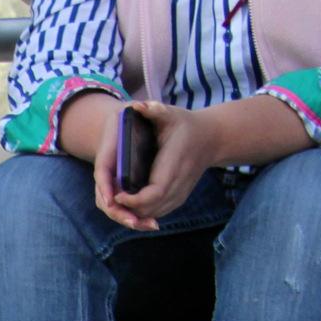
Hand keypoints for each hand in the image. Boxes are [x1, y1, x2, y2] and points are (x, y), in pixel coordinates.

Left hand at [98, 100, 216, 229]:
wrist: (211, 138)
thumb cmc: (187, 124)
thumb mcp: (171, 114)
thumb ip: (155, 110)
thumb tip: (138, 106)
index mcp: (174, 165)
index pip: (155, 193)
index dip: (134, 200)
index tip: (117, 195)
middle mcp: (179, 183)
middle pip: (151, 208)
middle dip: (128, 210)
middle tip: (109, 200)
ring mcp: (180, 193)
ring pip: (154, 213)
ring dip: (134, 214)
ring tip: (116, 202)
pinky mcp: (180, 198)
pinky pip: (159, 212)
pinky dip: (143, 213)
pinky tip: (129, 206)